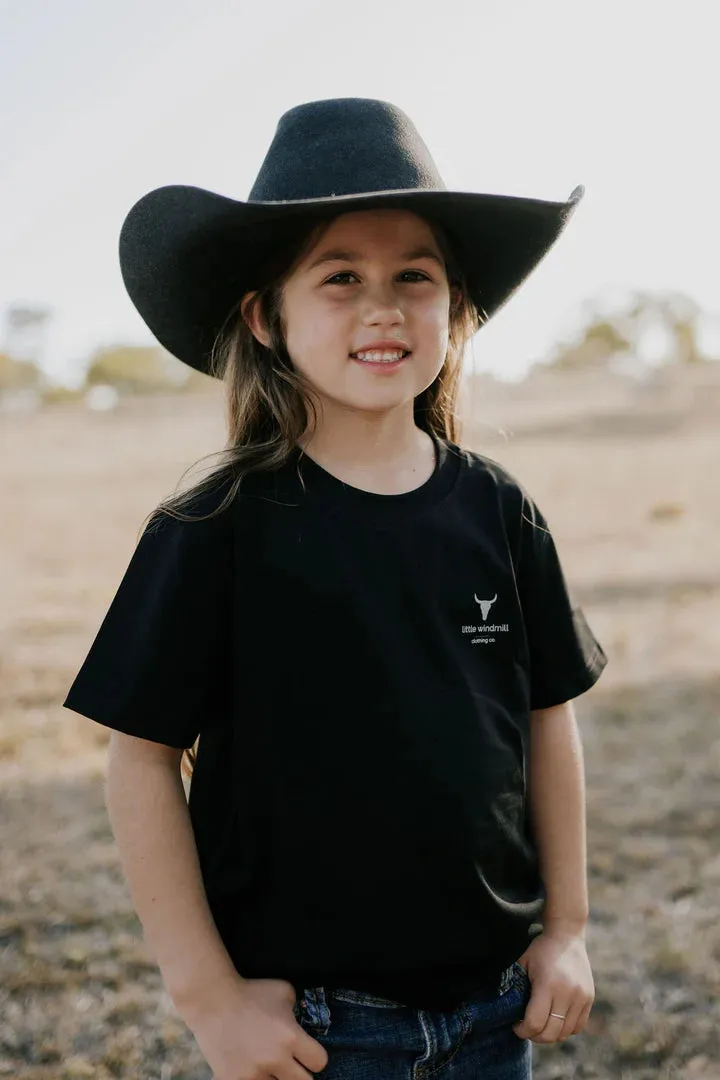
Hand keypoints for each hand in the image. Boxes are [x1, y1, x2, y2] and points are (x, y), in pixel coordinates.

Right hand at [180, 975, 328, 1078]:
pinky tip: (252, 1069)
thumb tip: (304, 1026)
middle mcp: (275, 1059)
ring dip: (276, 1077)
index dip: (315, 1057)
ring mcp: (253, 1074)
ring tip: (268, 1063)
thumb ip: (298, 1010)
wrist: (212, 1000)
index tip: (306, 1053)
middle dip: (299, 1072)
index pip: (319, 1062)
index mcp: (290, 1037)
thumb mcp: (284, 992)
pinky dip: (255, 1079)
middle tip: (290, 1063)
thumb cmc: (251, 992)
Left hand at [512, 929, 594, 1043]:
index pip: (535, 1023)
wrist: (567, 935)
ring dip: (551, 1034)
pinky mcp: (589, 998)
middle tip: (527, 1028)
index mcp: (547, 984)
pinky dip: (565, 1029)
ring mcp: (581, 997)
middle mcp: (568, 993)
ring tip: (541, 1024)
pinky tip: (555, 1019)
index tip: (516, 1026)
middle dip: (535, 1036)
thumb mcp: (523, 964)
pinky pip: (577, 1027)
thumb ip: (515, 987)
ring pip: (565, 1033)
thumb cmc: (540, 949)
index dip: (522, 1031)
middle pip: (551, 1033)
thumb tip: (506, 1011)